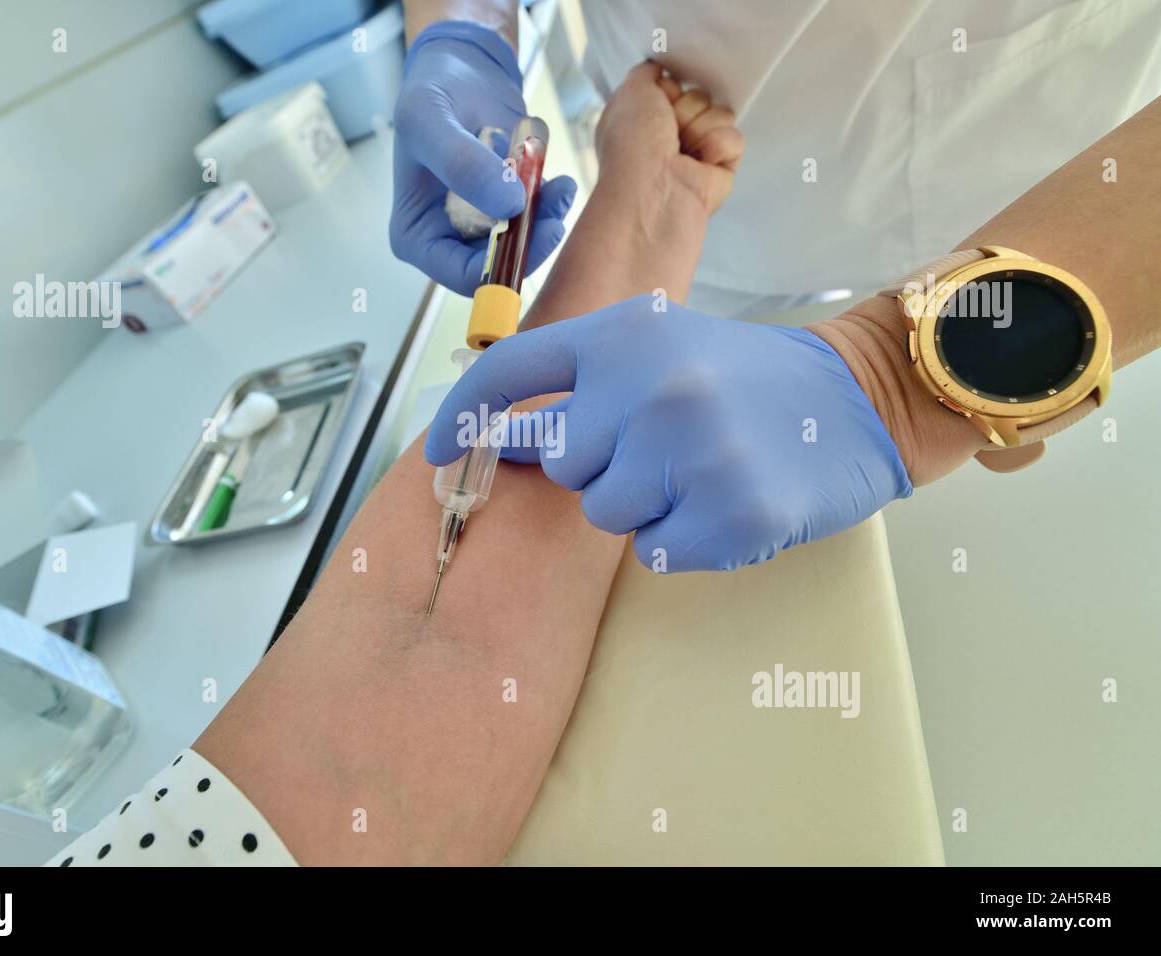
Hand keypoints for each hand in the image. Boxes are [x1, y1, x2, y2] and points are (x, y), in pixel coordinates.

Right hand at [390, 21, 576, 293]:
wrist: (463, 71)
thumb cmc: (433, 94)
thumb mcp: (430, 121)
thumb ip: (462, 163)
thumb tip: (508, 206)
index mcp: (417, 236)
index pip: (460, 275)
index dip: (497, 268)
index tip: (529, 234)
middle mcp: (449, 240)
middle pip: (497, 266)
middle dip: (530, 243)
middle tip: (555, 213)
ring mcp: (483, 227)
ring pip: (523, 245)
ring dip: (547, 220)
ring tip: (562, 188)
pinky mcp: (511, 210)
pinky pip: (538, 220)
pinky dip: (553, 204)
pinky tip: (561, 182)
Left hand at [424, 296, 911, 571]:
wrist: (855, 399)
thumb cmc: (742, 376)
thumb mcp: (659, 345)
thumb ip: (582, 380)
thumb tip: (496, 436)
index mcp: (625, 334)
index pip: (510, 371)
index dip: (463, 416)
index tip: (432, 457)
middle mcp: (651, 386)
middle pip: (559, 462)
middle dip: (597, 464)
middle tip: (658, 445)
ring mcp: (693, 451)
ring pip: (604, 514)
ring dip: (641, 503)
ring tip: (697, 470)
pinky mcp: (732, 514)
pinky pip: (655, 551)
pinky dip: (684, 537)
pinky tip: (726, 500)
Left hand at [595, 61, 743, 214]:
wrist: (653, 191)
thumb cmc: (634, 146)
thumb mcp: (631, 92)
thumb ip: (646, 73)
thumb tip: (658, 70)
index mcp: (644, 121)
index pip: (673, 85)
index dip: (668, 90)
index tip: (657, 104)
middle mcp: (668, 138)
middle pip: (699, 96)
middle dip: (687, 108)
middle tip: (670, 132)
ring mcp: (696, 154)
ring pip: (720, 113)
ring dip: (701, 126)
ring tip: (684, 151)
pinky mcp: (720, 170)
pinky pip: (734, 138)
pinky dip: (718, 147)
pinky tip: (701, 164)